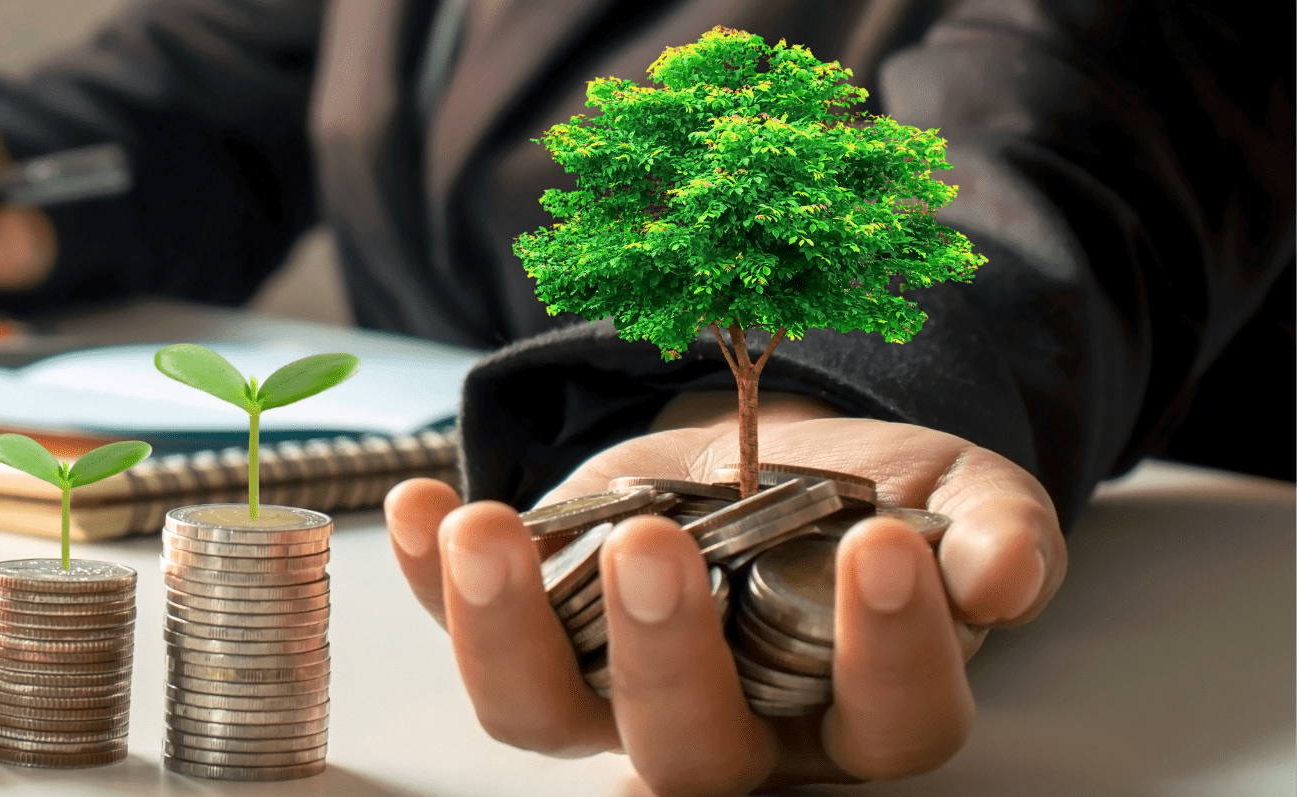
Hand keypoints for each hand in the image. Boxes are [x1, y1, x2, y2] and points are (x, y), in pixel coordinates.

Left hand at [385, 391, 1064, 794]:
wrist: (773, 447)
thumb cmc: (877, 495)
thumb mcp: (960, 495)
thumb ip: (996, 534)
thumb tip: (1006, 574)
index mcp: (852, 711)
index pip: (887, 725)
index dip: (889, 656)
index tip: (884, 549)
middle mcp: (727, 727)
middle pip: (689, 755)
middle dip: (664, 660)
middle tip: (657, 547)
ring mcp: (612, 687)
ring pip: (545, 714)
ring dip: (502, 632)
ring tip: (485, 533)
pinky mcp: (535, 627)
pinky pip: (462, 627)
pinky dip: (423, 575)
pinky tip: (418, 504)